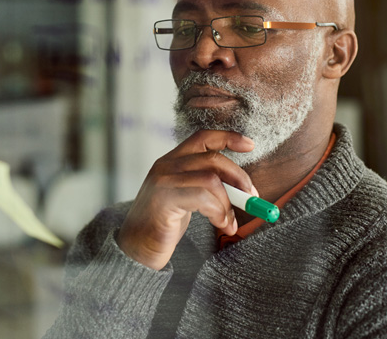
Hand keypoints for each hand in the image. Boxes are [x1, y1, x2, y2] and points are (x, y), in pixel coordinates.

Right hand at [116, 130, 256, 269]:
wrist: (135, 249)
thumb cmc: (163, 225)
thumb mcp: (186, 199)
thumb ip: (208, 188)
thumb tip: (244, 191)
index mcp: (172, 161)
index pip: (202, 137)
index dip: (228, 137)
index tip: (250, 145)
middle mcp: (166, 165)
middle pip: (213, 159)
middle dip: (239, 178)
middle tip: (250, 199)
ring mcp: (163, 181)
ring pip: (211, 179)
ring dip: (228, 203)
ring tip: (229, 223)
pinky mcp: (164, 199)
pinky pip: (203, 197)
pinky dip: (219, 212)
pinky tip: (221, 225)